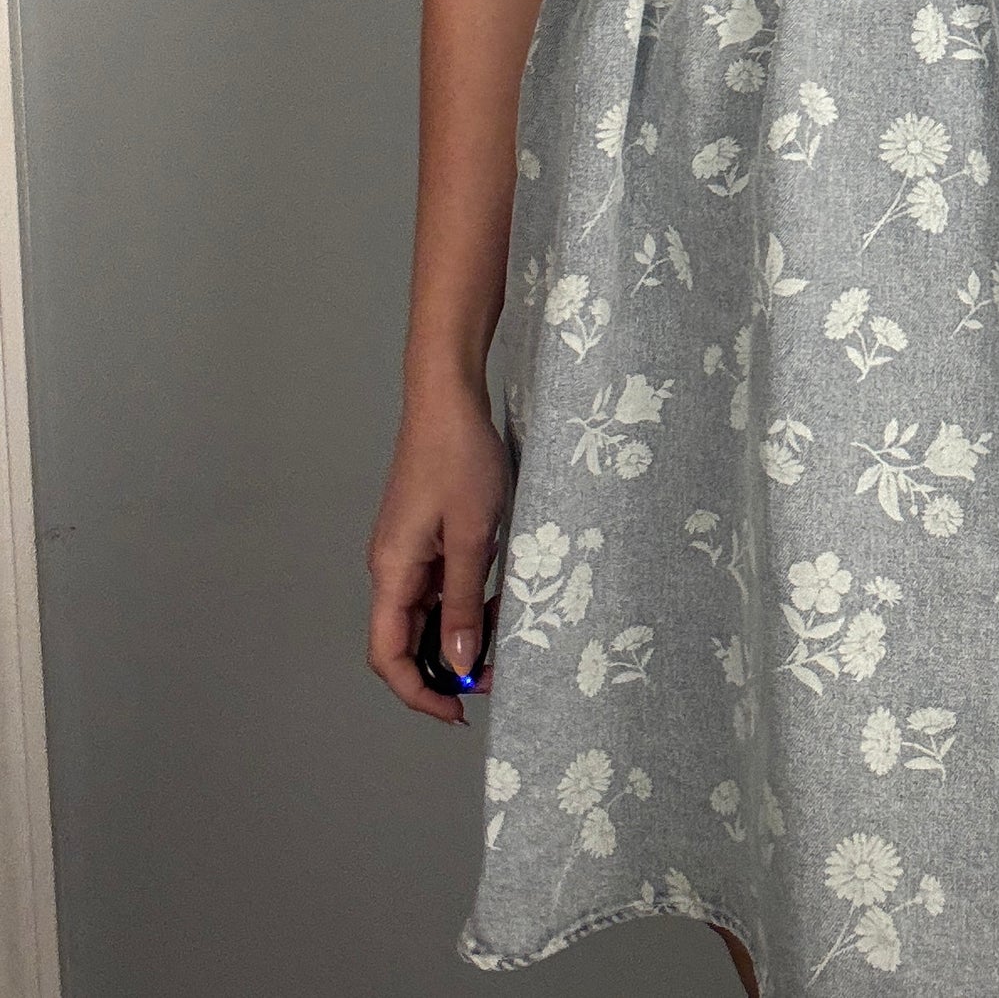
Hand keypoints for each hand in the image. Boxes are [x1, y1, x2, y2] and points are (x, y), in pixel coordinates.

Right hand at [366, 379, 510, 724]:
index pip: (388, 655)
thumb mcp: (473, 536)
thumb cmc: (460, 458)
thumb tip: (457, 664)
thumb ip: (463, 602)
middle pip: (405, 639)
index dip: (418, 691)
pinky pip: (437, 584)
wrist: (447, 397)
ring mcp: (405, 549)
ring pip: (425, 613)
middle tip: (492, 675)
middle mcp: (390, 566)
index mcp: (392, 571)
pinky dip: (463, 599)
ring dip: (458, 631)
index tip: (458, 710)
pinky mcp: (422, 534)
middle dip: (444, 666)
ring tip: (502, 633)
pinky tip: (496, 594)